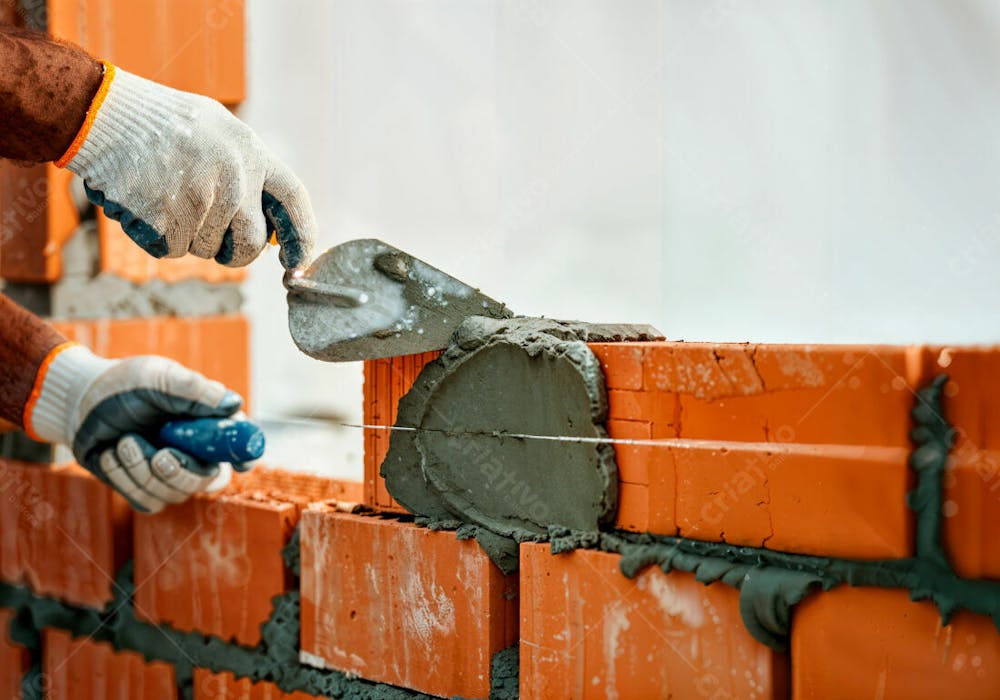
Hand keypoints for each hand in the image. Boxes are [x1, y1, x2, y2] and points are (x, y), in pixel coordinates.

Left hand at [27, 344, 245, 512]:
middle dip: (182, 472)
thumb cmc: (123, 385)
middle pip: (209, 481)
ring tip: (123, 441)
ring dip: (143, 470)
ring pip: (174, 493)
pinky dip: (125, 480)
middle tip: (160, 456)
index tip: (242, 464)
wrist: (78, 403)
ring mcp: (168, 474)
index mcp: (206, 424)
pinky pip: (147, 501)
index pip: (237, 445)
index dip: (245, 456)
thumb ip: (195, 391)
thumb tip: (232, 405)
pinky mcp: (143, 490)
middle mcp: (193, 452)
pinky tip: (111, 455)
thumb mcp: (159, 377)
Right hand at [59, 63, 315, 268]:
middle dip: (235, 253)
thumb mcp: (219, 129)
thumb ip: (247, 170)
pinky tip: (146, 205)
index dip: (301, 236)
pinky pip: (172, 250)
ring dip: (188, 236)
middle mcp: (234, 180)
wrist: (104, 114)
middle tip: (217, 244)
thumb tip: (268, 223)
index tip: (296, 261)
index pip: (294, 201)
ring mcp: (202, 202)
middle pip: (250, 245)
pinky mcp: (168, 221)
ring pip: (205, 248)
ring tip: (166, 197)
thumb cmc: (161, 122)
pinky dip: (158, 237)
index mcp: (252, 154)